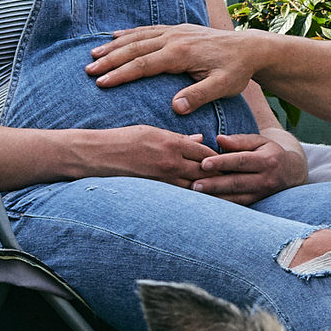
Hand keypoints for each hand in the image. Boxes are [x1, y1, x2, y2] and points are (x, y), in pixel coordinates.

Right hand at [86, 126, 217, 187]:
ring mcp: (163, 178)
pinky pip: (180, 195)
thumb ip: (179, 138)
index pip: (206, 152)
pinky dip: (193, 196)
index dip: (220, 157)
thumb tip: (200, 140)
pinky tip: (202, 199)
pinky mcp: (156, 189)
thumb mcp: (153, 131)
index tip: (229, 161)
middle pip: (206, 171)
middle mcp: (171, 161)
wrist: (97, 155)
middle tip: (233, 178)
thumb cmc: (124, 139)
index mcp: (172, 143)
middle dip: (220, 175)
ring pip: (196, 186)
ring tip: (223, 192)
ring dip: (209, 188)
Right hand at [87, 24, 255, 115]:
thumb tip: (175, 108)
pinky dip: (129, 33)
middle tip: (88, 71)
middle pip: (134, 49)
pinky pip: (148, 30)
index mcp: (181, 54)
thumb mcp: (223, 87)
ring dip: (114, 46)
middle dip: (109, 60)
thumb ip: (199, 96)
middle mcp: (174, 39)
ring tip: (93, 55)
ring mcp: (175, 31)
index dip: (121, 74)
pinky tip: (114, 36)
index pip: (144, 65)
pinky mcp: (178, 29)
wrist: (250, 47)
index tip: (101, 83)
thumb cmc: (237, 71)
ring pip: (138, 37)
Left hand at [191, 132, 307, 204]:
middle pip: (237, 182)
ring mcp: (263, 193)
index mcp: (267, 160)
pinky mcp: (259, 202)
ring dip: (216, 197)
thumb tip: (219, 139)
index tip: (204, 163)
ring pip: (237, 197)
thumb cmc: (270, 152)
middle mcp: (267, 179)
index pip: (241, 161)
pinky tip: (207, 203)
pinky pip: (239, 204)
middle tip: (194, 185)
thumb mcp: (259, 141)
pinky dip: (223, 204)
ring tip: (197, 195)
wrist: (292, 172)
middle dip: (215, 184)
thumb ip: (239, 140)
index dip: (222, 162)